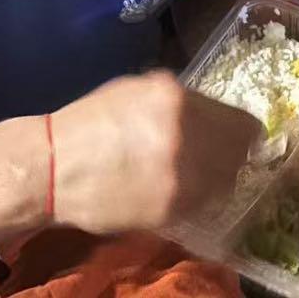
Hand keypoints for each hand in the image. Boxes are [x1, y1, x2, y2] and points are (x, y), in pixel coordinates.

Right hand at [49, 69, 261, 233]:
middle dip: (234, 155)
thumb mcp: (138, 90)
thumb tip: (212, 112)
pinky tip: (180, 192)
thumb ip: (178, 100)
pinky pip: (202, 203)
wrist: (54, 167)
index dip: (245, 132)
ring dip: (218, 179)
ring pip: (226, 180)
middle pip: (239, 152)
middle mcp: (183, 131)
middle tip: (221, 160)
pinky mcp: (168, 207)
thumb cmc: (93, 123)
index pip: (240, 120)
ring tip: (197, 176)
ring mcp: (178, 172)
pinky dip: (199, 199)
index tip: (243, 138)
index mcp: (175, 96)